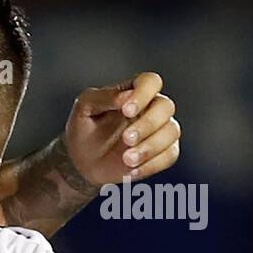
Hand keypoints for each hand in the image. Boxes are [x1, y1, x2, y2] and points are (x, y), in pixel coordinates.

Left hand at [64, 72, 179, 185]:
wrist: (82, 162)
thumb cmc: (84, 130)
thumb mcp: (84, 109)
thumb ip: (103, 97)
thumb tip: (126, 96)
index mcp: (134, 92)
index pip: (150, 82)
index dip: (143, 94)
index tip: (126, 111)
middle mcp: (151, 108)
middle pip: (165, 107)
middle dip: (147, 124)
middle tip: (125, 139)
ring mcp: (160, 130)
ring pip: (171, 131)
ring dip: (151, 147)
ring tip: (126, 159)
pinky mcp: (163, 152)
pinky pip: (169, 155)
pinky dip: (152, 164)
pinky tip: (132, 170)